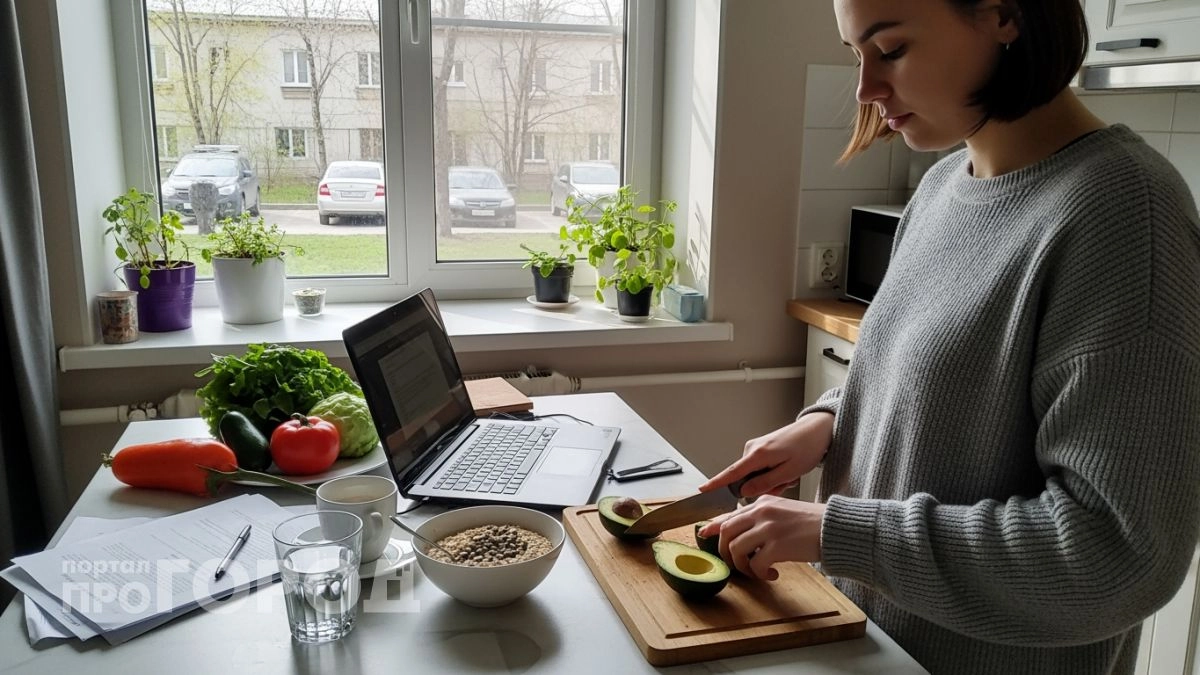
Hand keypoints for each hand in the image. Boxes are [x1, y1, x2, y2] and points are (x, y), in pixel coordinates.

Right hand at [698, 412, 832, 498]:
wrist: (818, 429)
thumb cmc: (808, 448)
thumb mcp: (789, 472)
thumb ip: (765, 483)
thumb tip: (744, 491)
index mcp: (758, 454)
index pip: (732, 473)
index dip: (716, 483)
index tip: (702, 490)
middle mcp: (752, 449)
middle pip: (747, 479)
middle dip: (765, 486)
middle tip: (787, 482)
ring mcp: (756, 447)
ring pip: (756, 476)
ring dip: (773, 480)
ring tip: (791, 474)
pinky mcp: (762, 448)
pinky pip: (761, 468)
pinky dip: (774, 473)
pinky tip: (789, 469)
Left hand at [699, 496, 825, 579]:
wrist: (836, 528)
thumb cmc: (813, 524)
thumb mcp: (784, 512)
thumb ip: (763, 518)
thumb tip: (743, 533)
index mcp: (763, 502)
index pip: (730, 513)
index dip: (713, 526)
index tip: (704, 534)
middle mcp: (762, 511)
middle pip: (726, 531)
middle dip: (725, 552)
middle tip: (735, 564)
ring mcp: (769, 527)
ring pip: (736, 549)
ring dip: (742, 566)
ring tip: (756, 572)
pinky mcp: (777, 545)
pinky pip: (755, 564)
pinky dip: (759, 574)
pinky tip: (772, 574)